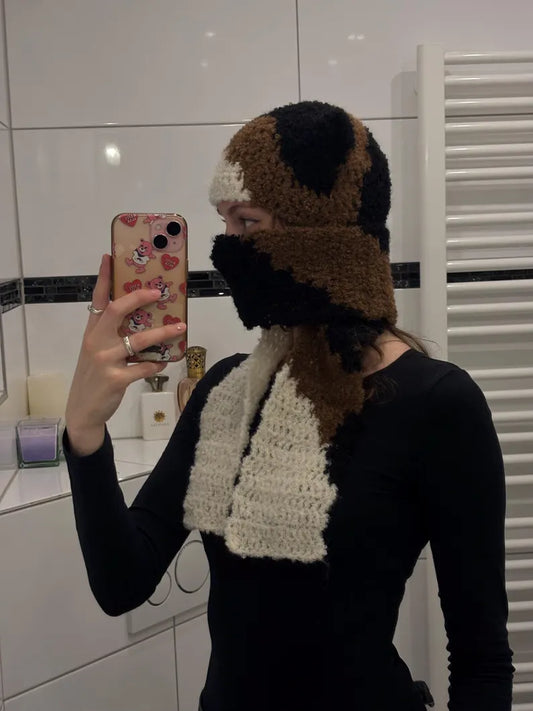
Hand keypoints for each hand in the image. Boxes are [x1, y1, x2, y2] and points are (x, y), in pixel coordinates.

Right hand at [65, 254, 186, 437]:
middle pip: (117, 310)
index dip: (103, 278)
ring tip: (180, 327)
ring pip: (138, 339)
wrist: (83, 410)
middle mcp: (96, 341)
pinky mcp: (116, 379)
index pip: (97, 300)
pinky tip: (164, 362)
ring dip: (162, 332)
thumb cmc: (94, 377)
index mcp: (92, 331)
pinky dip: (157, 363)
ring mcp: (105, 360)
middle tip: (159, 292)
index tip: (108, 257)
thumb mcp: (96, 351)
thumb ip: (111, 334)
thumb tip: (141, 319)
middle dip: (139, 298)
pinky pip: (143, 366)